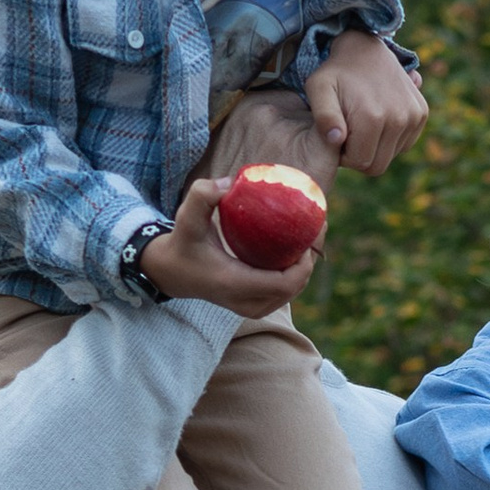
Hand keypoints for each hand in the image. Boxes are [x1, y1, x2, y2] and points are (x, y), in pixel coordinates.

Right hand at [137, 174, 313, 315]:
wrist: (172, 272)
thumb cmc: (183, 242)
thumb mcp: (186, 218)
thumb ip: (202, 196)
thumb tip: (232, 182)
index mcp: (234, 284)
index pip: (283, 284)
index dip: (303, 264)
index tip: (307, 235)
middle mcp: (246, 302)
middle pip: (294, 288)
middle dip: (310, 260)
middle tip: (317, 228)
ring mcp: (252, 308)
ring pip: (292, 292)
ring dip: (305, 267)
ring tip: (311, 236)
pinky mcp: (255, 306)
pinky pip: (285, 292)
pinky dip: (296, 273)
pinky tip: (298, 249)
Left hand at [306, 28, 426, 176]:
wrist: (364, 47)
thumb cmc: (336, 72)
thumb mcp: (318, 89)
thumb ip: (323, 116)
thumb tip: (336, 140)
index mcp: (373, 117)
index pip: (361, 162)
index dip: (345, 155)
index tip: (337, 135)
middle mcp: (399, 118)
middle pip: (378, 164)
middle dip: (360, 154)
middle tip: (349, 131)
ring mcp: (414, 116)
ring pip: (391, 155)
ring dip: (375, 146)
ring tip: (362, 121)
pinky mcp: (421, 113)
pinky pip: (404, 144)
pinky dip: (390, 138)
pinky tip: (378, 117)